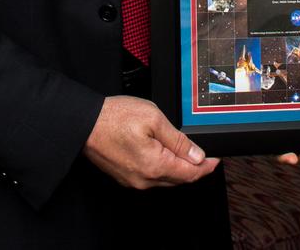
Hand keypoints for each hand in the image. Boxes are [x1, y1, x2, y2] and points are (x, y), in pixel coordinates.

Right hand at [83, 95, 219, 187]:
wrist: (84, 123)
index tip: (215, 160)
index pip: (190, 173)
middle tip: (203, 154)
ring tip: (184, 152)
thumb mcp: (153, 118)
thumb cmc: (114, 118)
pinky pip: (151, 177)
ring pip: (165, 179)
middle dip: (194, 167)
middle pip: (179, 179)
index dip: (206, 167)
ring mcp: (133, 181)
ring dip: (177, 168)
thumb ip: (178, 139)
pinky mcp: (125, 177)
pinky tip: (163, 154)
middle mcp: (144, 179)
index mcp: (155, 165)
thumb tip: (197, 155)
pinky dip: (162, 168)